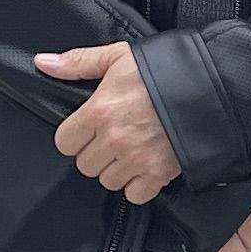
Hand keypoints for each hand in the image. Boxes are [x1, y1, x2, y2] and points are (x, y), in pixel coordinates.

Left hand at [37, 43, 180, 202]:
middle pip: (85, 165)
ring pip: (107, 181)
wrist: (209, 86)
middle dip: (97, 152)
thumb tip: (42, 63)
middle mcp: (113, 139)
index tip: (89, 128)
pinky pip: (134, 195)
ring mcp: (136, 159)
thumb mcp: (118, 56)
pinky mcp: (158, 174)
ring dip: (117, 169)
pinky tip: (146, 166)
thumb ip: (78, 62)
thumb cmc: (162, 69)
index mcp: (98, 111)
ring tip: (132, 150)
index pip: (65, 142)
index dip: (76, 135)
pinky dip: (139, 185)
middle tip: (114, 137)